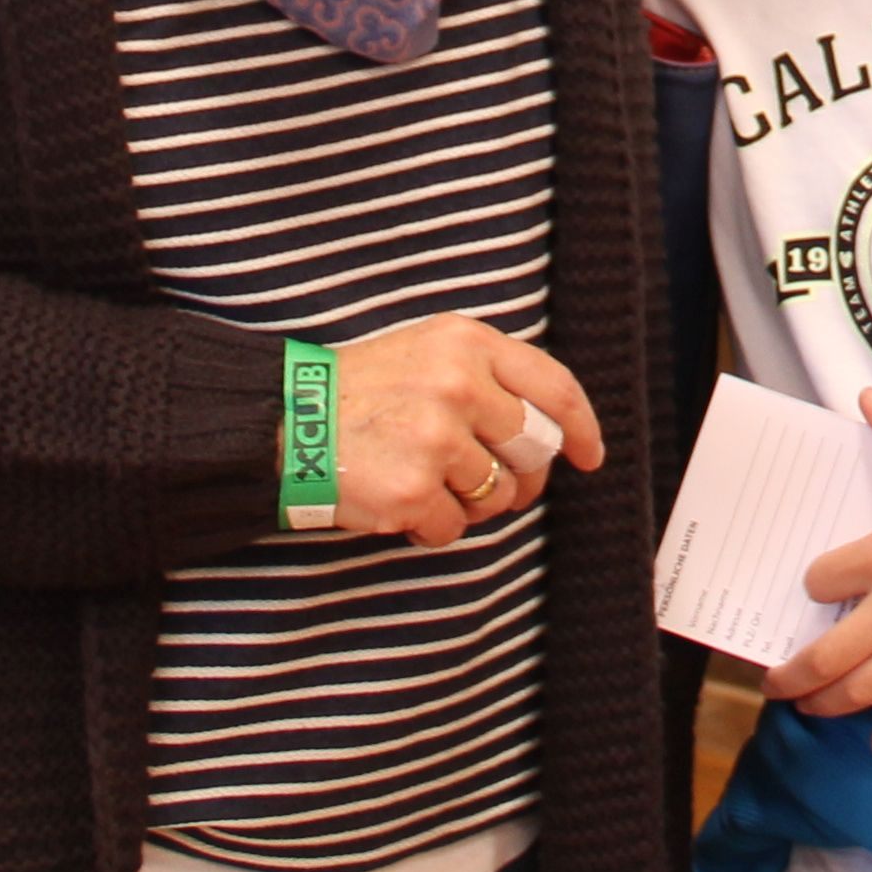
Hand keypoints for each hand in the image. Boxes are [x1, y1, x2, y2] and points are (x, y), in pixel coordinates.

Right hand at [326, 317, 597, 546]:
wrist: (282, 418)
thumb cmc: (362, 389)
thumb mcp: (428, 351)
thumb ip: (488, 376)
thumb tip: (552, 434)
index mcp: (467, 344)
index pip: (554, 388)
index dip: (581, 428)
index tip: (588, 455)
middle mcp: (458, 386)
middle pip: (531, 451)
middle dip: (520, 476)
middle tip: (492, 483)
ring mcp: (436, 440)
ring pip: (496, 495)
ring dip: (468, 502)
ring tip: (426, 482)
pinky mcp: (412, 490)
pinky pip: (453, 527)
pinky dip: (431, 526)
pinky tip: (401, 503)